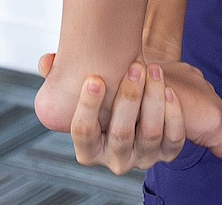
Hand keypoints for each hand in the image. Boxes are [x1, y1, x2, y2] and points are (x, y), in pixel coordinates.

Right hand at [37, 55, 221, 171]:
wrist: (135, 99)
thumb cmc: (104, 92)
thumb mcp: (80, 87)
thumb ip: (58, 75)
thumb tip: (47, 62)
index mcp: (88, 148)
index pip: (83, 134)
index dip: (87, 107)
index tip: (94, 79)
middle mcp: (115, 159)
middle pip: (120, 133)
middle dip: (128, 98)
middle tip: (134, 67)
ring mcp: (143, 158)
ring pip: (150, 134)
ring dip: (153, 99)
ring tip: (152, 69)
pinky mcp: (167, 154)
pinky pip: (173, 139)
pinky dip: (173, 114)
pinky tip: (168, 90)